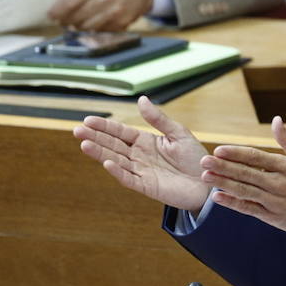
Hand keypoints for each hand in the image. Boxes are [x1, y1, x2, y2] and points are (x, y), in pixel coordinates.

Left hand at [48, 0, 152, 30]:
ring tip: (75, 23)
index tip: (51, 15)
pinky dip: (93, 30)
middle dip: (66, 21)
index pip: (69, 2)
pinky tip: (92, 24)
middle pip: (76, 18)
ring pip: (86, 28)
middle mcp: (104, 0)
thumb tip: (62, 6)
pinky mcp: (121, 24)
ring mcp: (114, 14)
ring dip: (78, 27)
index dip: (57, 11)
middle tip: (62, 20)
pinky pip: (100, 32)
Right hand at [74, 96, 211, 210]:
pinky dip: (118, 172)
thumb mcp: (178, 133)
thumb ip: (159, 119)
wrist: (208, 182)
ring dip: (100, 153)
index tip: (88, 120)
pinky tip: (107, 163)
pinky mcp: (146, 186)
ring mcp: (141, 171)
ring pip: (116, 160)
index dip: (104, 127)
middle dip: (95, 138)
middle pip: (113, 145)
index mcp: (145, 142)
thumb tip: (141, 99)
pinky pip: (129, 178)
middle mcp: (139, 156)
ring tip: (84, 144)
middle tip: (76, 130)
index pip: (120, 132)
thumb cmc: (195, 158)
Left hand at [201, 116, 285, 234]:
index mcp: (285, 166)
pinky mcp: (269, 215)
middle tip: (204, 161)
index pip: (256, 158)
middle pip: (246, 174)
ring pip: (244, 190)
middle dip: (224, 167)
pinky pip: (248, 208)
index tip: (219, 149)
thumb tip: (276, 120)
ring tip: (206, 176)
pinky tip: (217, 197)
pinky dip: (232, 203)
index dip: (237, 153)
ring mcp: (272, 200)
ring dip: (223, 183)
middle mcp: (277, 183)